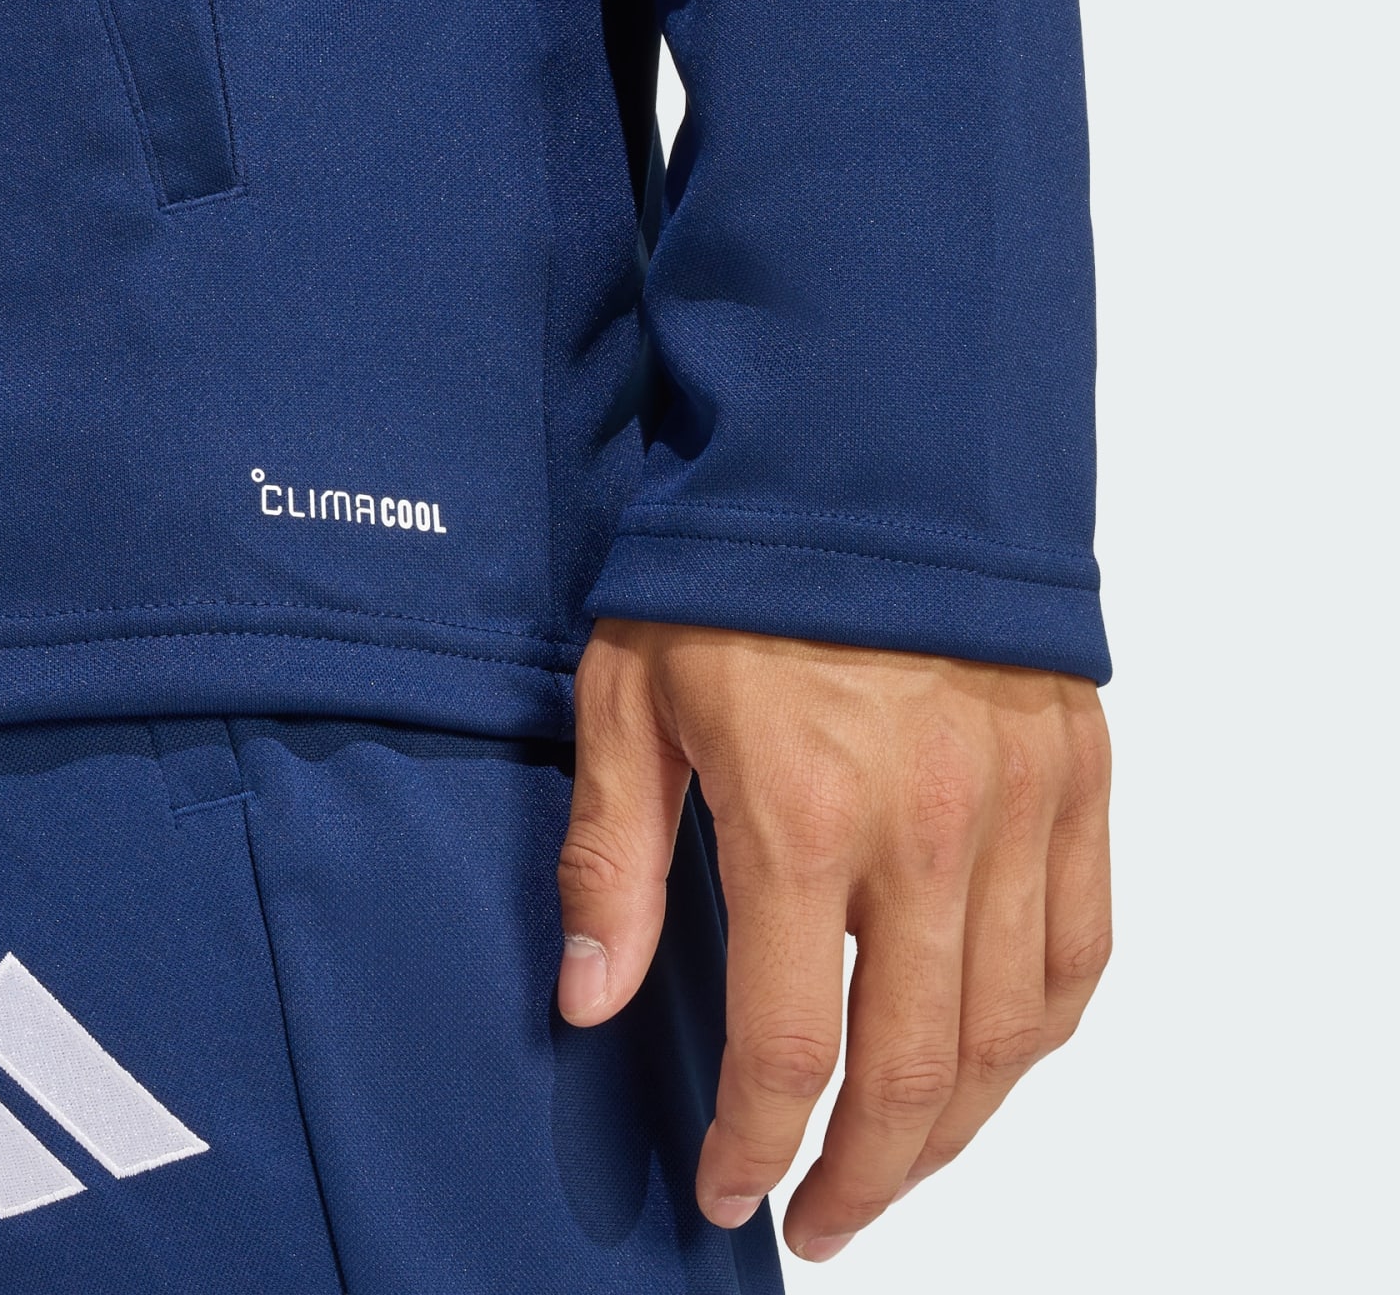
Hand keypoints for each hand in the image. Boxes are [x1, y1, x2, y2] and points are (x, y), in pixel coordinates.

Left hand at [556, 619, 1111, 1263]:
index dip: (758, 1146)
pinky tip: (1000, 1060)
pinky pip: (1082, 947)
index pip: (793, 1047)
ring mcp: (1018, 808)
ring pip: (1012, 1032)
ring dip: (958, 1128)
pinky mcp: (1075, 778)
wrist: (863, 452)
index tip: (729, 1189)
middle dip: (865, 1175)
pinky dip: (1045, 1029)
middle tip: (821, 1219)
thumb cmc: (732, 570)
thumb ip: (613, 856)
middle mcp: (927, 832)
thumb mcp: (628, 698)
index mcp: (803, 817)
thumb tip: (587, 997)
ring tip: (900, 1166)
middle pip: (918, 1071)